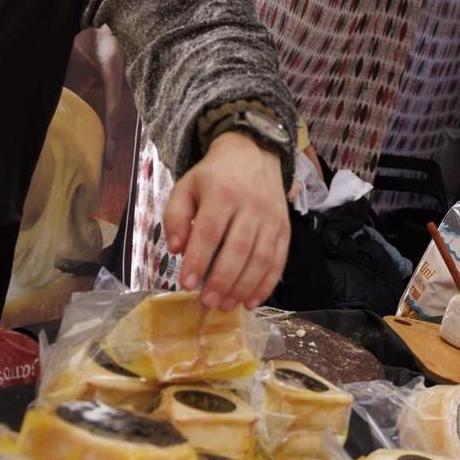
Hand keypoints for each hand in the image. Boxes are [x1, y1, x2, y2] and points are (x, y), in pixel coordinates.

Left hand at [162, 131, 288, 310]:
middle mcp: (252, 206)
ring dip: (244, 287)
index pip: (210, 231)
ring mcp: (272, 218)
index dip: (198, 260)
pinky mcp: (284, 229)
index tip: (186, 284)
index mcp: (222, 192)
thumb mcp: (186, 187)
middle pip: (238, 249)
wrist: (253, 153)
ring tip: (226, 305)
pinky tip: (251, 301)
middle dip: (222, 280)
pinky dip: (267, 284)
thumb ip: (175, 216)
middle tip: (207, 302)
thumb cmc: (214, 176)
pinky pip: (279, 261)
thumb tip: (177, 250)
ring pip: (261, 258)